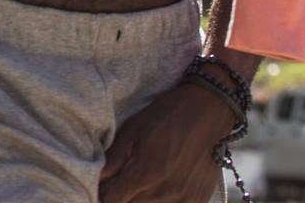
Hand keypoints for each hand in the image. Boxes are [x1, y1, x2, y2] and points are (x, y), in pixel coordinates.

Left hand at [99, 82, 234, 202]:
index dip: (102, 196)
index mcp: (145, 173)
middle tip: (119, 185)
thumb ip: (113, 160)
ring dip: (139, 201)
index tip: (102, 188)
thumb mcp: (132, 130)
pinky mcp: (198, 200)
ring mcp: (184, 198)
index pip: (112, 200)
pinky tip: (158, 190)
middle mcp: (166, 190)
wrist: (208, 111)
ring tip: (138, 186)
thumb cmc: (166, 116)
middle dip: (120, 198)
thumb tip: (96, 180)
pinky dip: (161, 202)